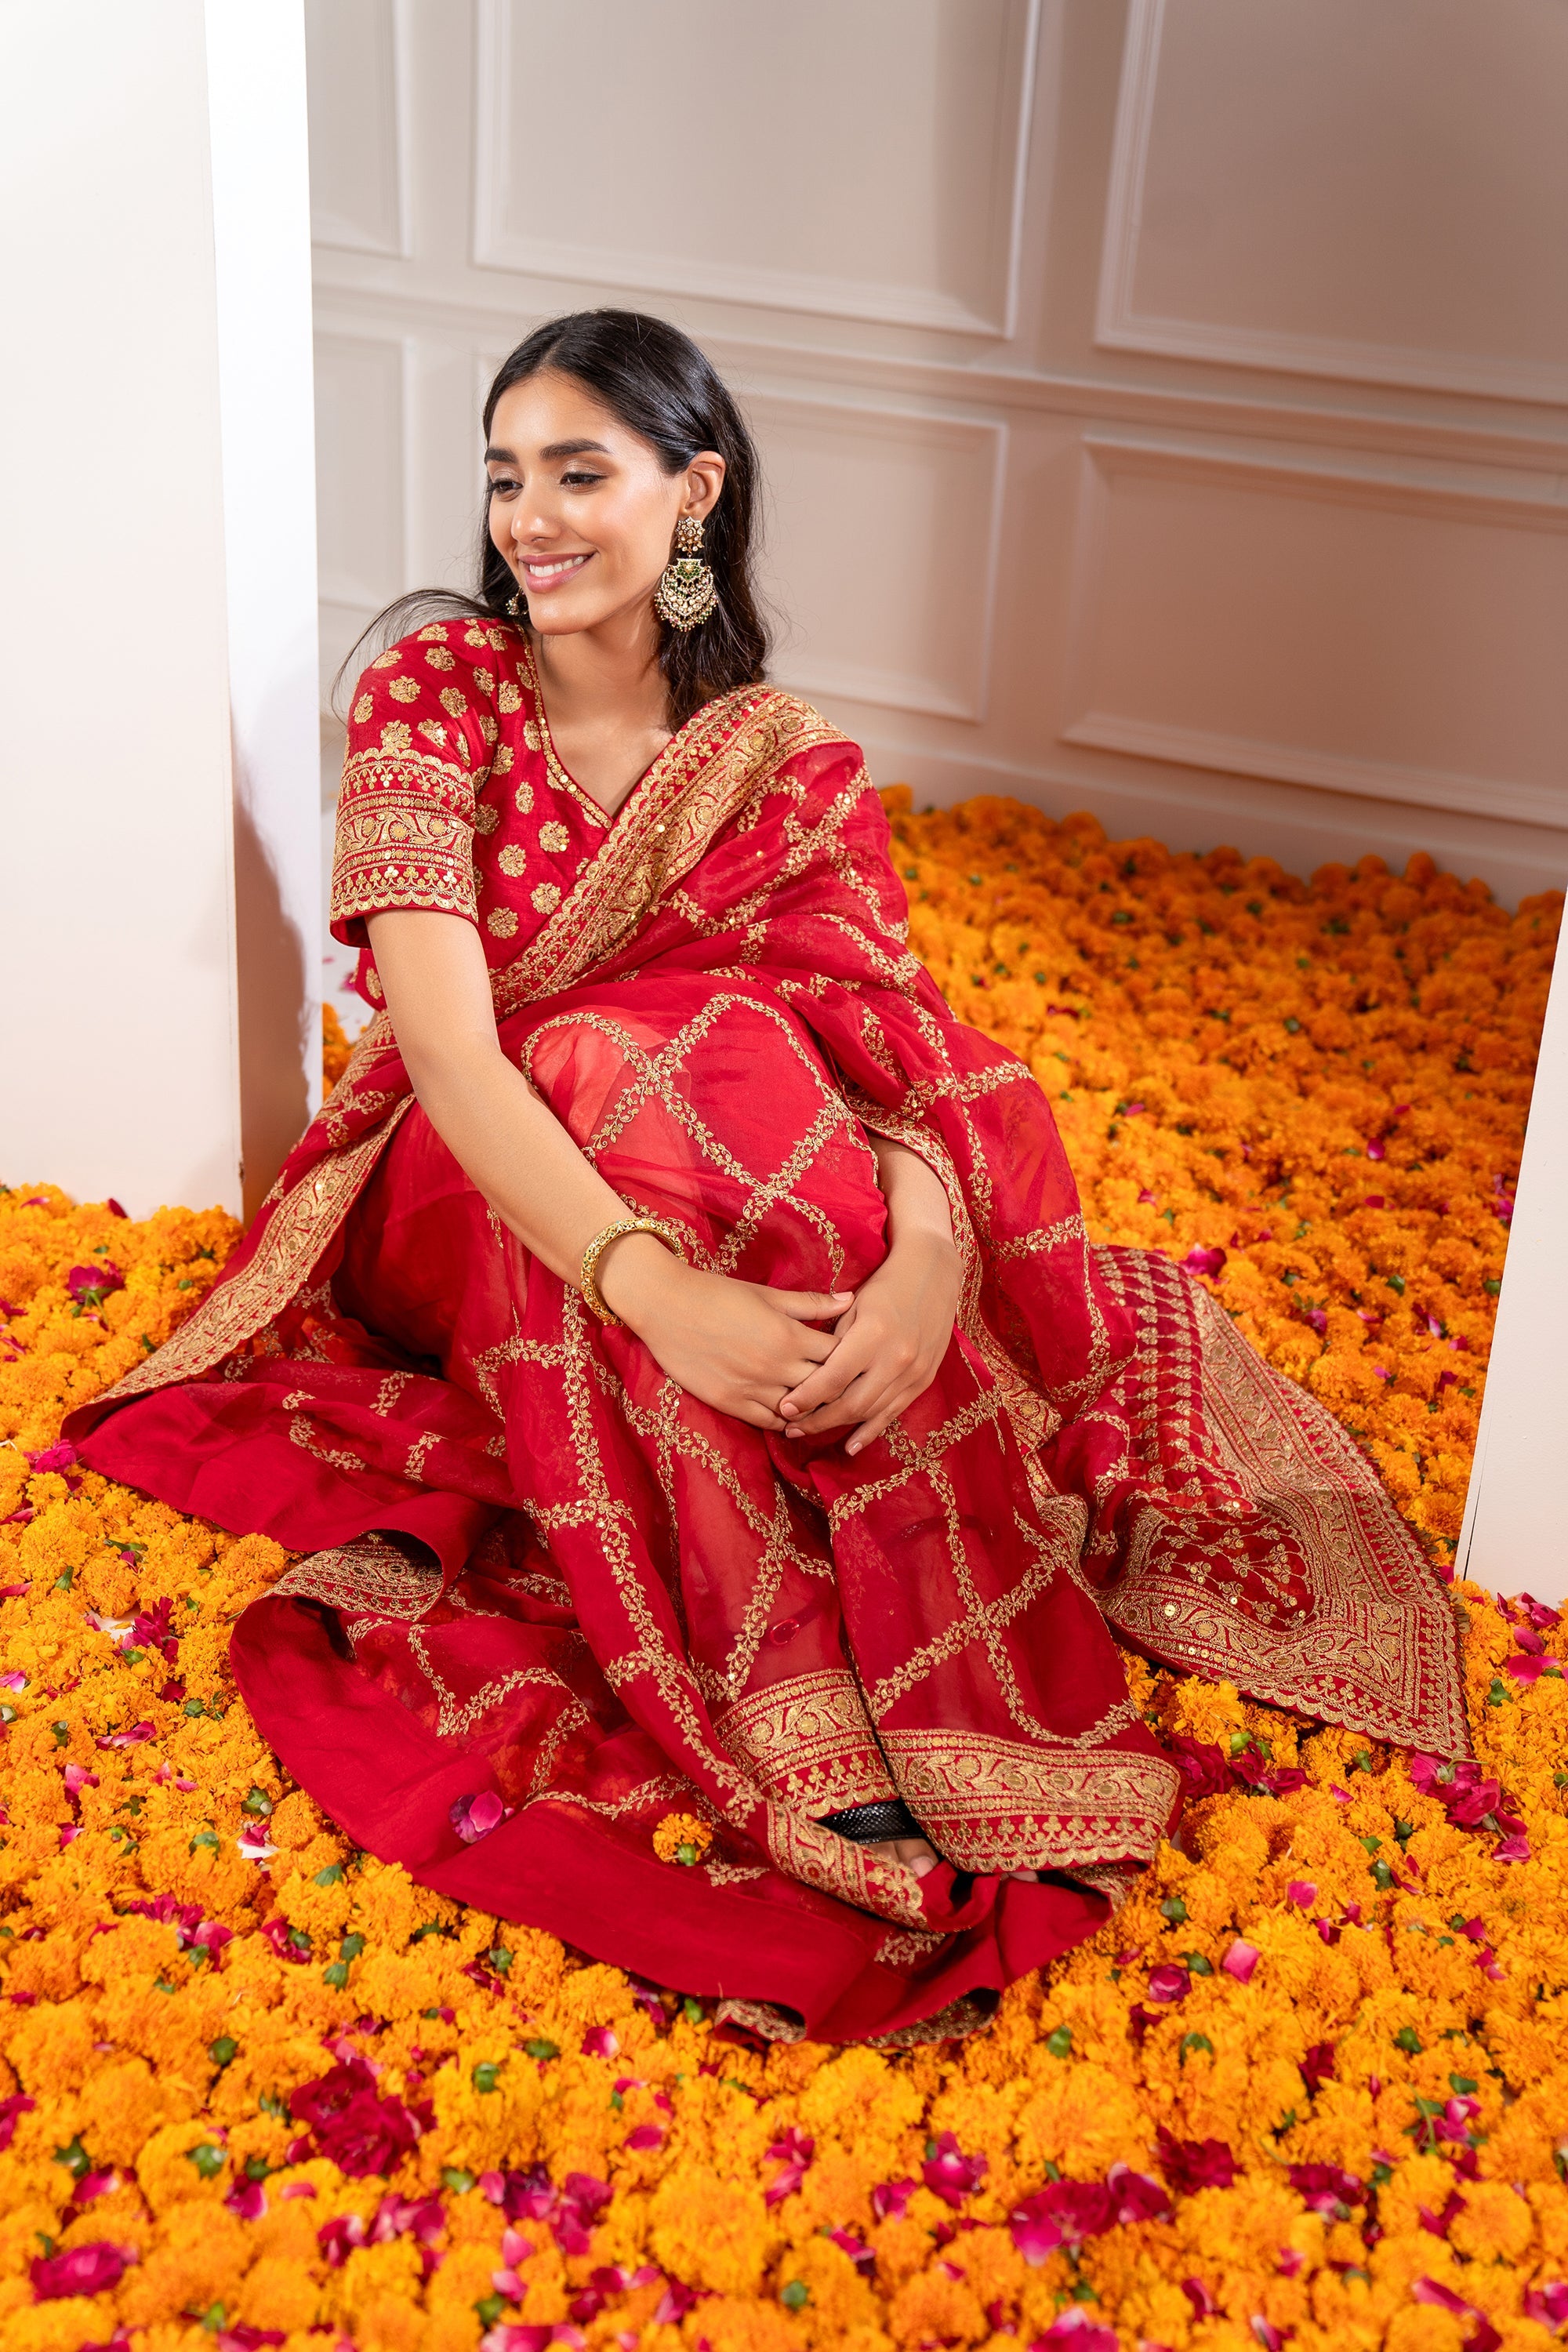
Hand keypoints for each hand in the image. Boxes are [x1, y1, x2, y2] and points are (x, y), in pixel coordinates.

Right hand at [598, 1236, 850, 1430]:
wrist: (666, 1305)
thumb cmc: (718, 1294)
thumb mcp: (768, 1294)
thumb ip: (811, 1303)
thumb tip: (851, 1299)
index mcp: (789, 1336)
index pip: (838, 1357)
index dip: (851, 1360)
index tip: (856, 1359)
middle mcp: (775, 1367)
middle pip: (825, 1389)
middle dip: (838, 1389)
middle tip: (847, 1388)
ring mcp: (752, 1388)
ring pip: (799, 1412)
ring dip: (812, 1410)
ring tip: (822, 1405)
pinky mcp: (730, 1402)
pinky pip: (769, 1422)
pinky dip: (785, 1421)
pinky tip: (792, 1415)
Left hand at [776, 1227, 959, 1454]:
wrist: (933, 1273)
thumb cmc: (885, 1285)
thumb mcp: (854, 1305)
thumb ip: (833, 1341)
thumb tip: (806, 1374)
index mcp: (873, 1334)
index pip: (833, 1378)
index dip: (806, 1398)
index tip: (784, 1408)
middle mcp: (896, 1358)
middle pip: (850, 1403)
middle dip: (817, 1419)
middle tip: (790, 1427)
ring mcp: (913, 1372)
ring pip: (870, 1411)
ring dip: (838, 1427)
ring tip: (809, 1433)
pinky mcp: (923, 1380)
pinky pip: (893, 1412)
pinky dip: (871, 1431)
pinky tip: (851, 1446)